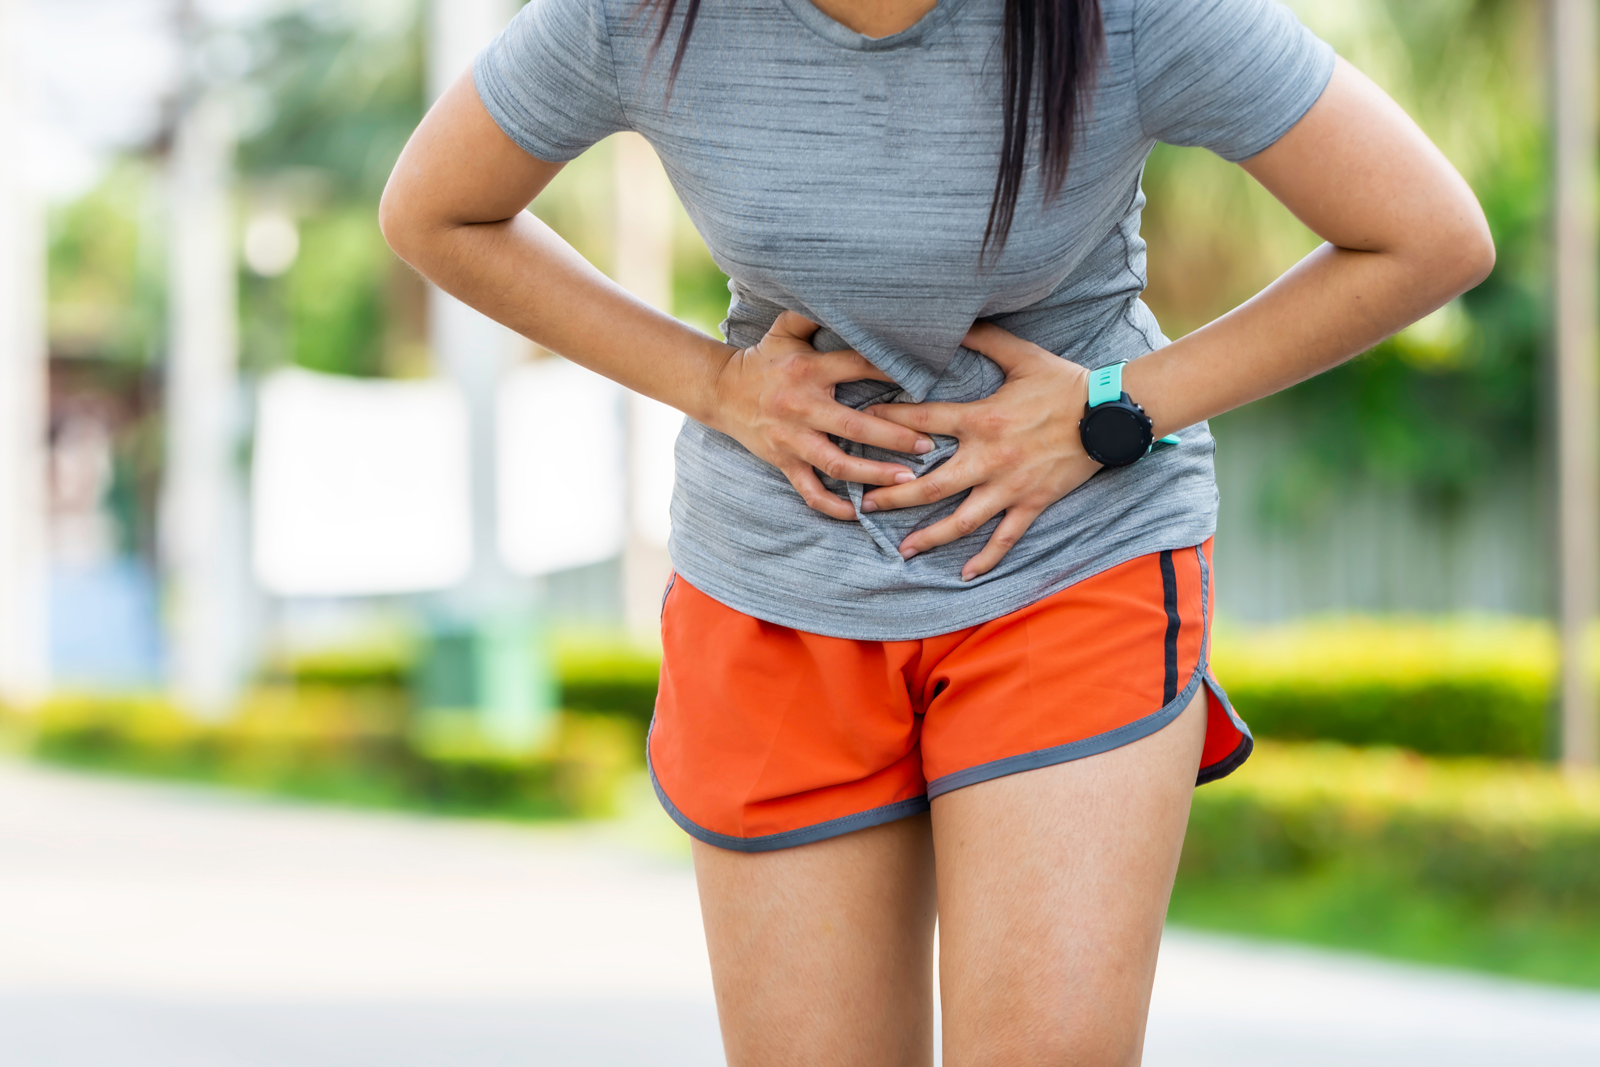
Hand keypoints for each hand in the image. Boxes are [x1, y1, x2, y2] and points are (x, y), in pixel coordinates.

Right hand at [708, 311, 935, 519]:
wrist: (720, 391)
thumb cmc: (764, 359)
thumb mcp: (784, 330)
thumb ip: (812, 313)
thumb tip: (842, 289)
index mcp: (808, 371)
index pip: (857, 368)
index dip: (891, 372)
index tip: (926, 379)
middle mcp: (802, 407)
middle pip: (854, 427)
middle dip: (894, 438)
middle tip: (928, 445)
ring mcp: (792, 439)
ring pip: (837, 465)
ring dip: (873, 475)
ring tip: (906, 480)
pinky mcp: (783, 462)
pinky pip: (809, 491)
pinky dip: (832, 506)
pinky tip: (858, 513)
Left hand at [861, 322, 1101, 579]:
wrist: (1110, 414)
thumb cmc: (1065, 383)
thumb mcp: (1021, 355)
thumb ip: (982, 339)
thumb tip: (951, 321)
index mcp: (982, 419)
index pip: (923, 422)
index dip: (889, 421)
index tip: (861, 424)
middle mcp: (989, 458)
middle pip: (931, 485)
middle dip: (895, 497)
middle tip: (866, 506)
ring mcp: (1010, 487)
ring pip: (962, 520)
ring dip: (930, 537)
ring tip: (903, 550)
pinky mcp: (1032, 504)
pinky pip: (1005, 538)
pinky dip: (986, 558)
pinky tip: (965, 574)